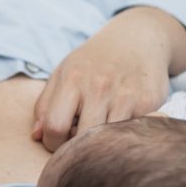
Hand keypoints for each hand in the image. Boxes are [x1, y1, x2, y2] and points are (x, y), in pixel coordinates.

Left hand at [31, 7, 185, 151]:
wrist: (138, 39)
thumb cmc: (94, 61)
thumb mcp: (63, 73)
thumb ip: (45, 105)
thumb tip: (36, 136)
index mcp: (72, 79)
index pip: (55, 126)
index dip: (53, 143)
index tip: (60, 140)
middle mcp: (100, 87)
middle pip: (82, 138)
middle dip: (78, 147)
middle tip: (81, 140)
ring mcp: (126, 96)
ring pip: (108, 141)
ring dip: (102, 144)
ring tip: (100, 133)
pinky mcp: (149, 104)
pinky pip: (130, 134)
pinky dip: (123, 136)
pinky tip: (121, 124)